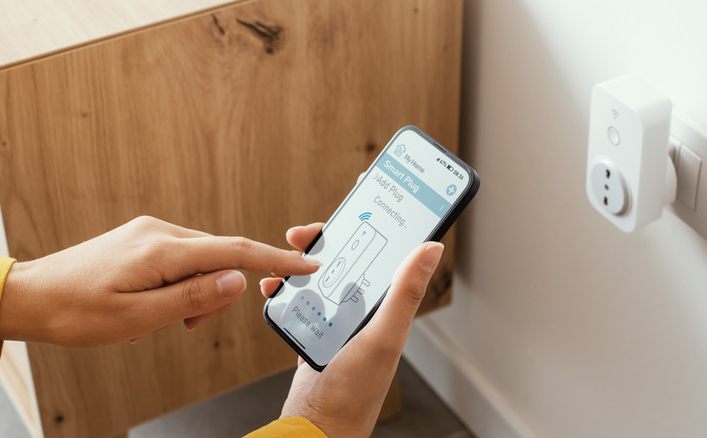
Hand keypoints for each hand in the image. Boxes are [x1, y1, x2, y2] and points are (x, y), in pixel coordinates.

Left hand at [0, 216, 319, 347]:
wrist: (31, 296)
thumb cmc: (76, 312)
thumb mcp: (138, 318)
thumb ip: (192, 298)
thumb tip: (237, 281)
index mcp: (162, 250)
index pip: (235, 251)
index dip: (275, 259)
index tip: (307, 265)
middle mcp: (160, 232)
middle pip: (219, 258)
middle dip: (217, 294)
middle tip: (187, 325)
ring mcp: (150, 232)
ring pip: (200, 261)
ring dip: (196, 293)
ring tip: (160, 318)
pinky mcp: (143, 239)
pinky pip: (180, 259)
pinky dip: (181, 284)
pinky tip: (153, 303)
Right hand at [260, 223, 443, 436]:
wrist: (315, 427)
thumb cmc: (354, 392)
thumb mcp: (383, 338)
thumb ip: (404, 293)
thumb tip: (432, 248)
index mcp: (389, 305)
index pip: (391, 250)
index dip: (383, 218)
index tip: (369, 187)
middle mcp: (366, 308)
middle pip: (350, 256)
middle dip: (329, 236)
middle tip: (306, 232)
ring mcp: (338, 317)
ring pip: (322, 274)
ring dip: (302, 261)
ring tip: (286, 255)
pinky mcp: (315, 329)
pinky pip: (300, 297)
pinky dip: (285, 288)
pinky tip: (273, 286)